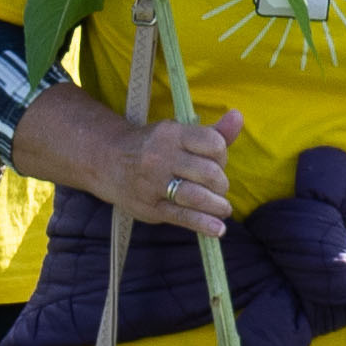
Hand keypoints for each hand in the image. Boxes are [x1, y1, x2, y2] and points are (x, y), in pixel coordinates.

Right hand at [103, 114, 236, 240]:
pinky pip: (183, 217)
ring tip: (222, 208)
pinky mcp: (151, 207)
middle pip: (209, 173)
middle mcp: (162, 157)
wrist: (107, 161)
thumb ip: (212, 131)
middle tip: (217, 186)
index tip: (218, 162)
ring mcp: (155, 183)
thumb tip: (238, 116)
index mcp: (172, 134)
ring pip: (198, 197)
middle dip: (221, 183)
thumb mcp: (178, 133)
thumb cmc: (153, 146)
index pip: (213, 144)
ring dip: (218, 205)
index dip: (223, 155)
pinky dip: (204, 224)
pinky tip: (218, 229)